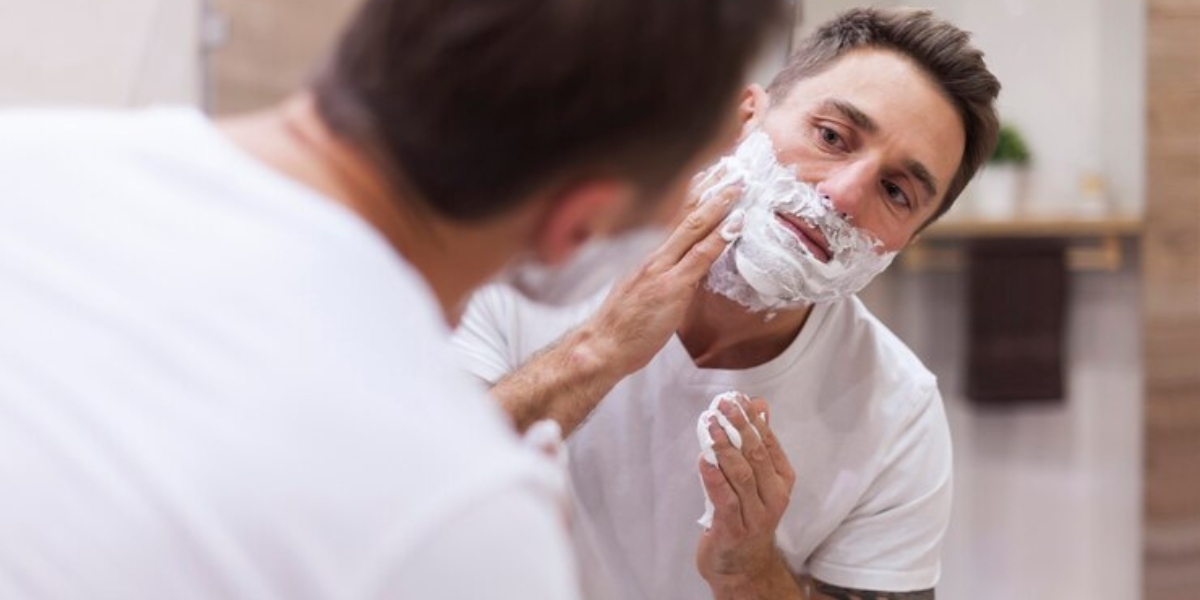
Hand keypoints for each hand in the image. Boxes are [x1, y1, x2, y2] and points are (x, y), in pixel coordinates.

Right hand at [579, 179, 742, 376]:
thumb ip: (659, 272)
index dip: (692, 190)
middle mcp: (651, 252)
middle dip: (708, 185)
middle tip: (731, 165)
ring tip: (738, 183)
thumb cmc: (619, 323)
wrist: (602, 345)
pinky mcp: (670, 286)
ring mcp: (660, 267)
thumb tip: (683, 265)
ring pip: (692, 226)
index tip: (710, 171)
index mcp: (644, 251)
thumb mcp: (637, 288)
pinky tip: (736, 222)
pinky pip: (699, 256)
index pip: (671, 213)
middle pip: (683, 210)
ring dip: (718, 202)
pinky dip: (719, 236)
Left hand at [696, 396, 796, 592]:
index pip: (769, 443)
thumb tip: (759, 404)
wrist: (742, 565)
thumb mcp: (757, 478)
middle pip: (757, 455)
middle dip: (739, 427)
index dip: (753, 419)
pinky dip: (714, 478)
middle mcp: (774, 497)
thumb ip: (758, 443)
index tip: (738, 398)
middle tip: (723, 405)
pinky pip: (725, 499)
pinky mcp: (734, 529)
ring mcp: (756, 515)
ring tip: (710, 425)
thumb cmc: (747, 514)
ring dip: (724, 448)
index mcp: (782, 480)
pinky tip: (704, 459)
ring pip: (742, 475)